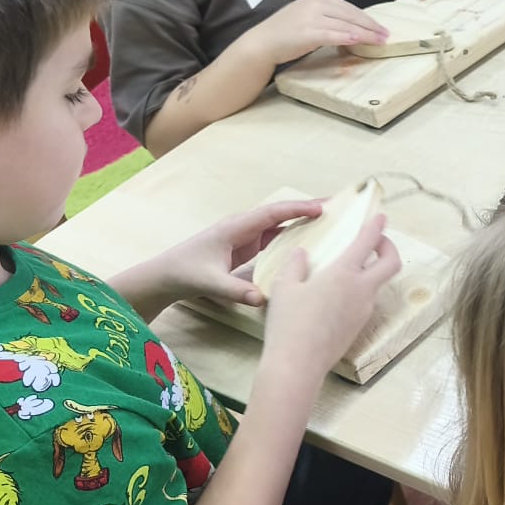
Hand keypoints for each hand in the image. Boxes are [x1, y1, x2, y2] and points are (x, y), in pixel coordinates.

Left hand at [117, 199, 324, 314]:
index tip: (322, 209)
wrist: (167, 275)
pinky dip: (294, 233)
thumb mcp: (210, 283)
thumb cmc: (185, 273)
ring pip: (280, 223)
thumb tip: (262, 298)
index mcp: (236, 228)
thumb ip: (236, 290)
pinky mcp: (247, 245)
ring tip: (331, 220)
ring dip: (303, 220)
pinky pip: (275, 235)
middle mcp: (243, 226)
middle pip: (281, 212)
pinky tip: (310, 239)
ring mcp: (246, 235)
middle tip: (337, 206)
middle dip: (307, 208)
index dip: (297, 209)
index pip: (272, 213)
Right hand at [244, 0, 385, 63]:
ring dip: (366, 34)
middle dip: (371, 26)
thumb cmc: (285, 28)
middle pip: (351, 15)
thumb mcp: (305, 5)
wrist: (262, 43)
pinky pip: (332, 35)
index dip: (367, 18)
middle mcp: (317, 4)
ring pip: (346, 26)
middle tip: (387, 35)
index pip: (349, 7)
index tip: (381, 26)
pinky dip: (347, 37)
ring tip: (381, 41)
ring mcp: (312, 19)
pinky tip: (358, 41)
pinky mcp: (308, 34)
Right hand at [258, 214, 401, 382]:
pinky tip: (339, 294)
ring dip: (372, 271)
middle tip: (376, 241)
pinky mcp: (359, 326)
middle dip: (389, 247)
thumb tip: (301, 253)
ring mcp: (363, 310)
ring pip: (378, 283)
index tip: (380, 216)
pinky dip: (360, 290)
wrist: (299, 364)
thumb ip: (295, 265)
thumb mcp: (284, 287)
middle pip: (391, 263)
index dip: (376, 226)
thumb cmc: (289, 322)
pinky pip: (366, 301)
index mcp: (344, 273)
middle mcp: (361, 290)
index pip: (367, 242)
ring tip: (350, 268)